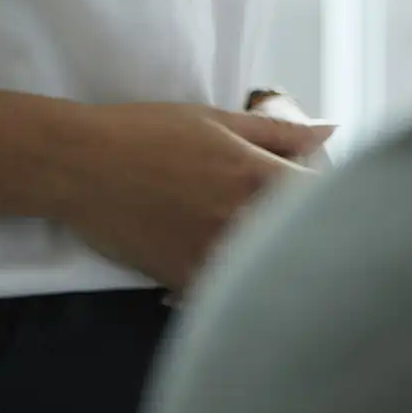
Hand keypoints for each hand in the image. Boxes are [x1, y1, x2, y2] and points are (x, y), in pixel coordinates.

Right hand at [53, 102, 334, 291]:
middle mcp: (240, 218)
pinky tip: (225, 267)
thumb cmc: (149, 133)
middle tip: (288, 218)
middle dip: (302, 227)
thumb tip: (330, 131)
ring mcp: (210, 252)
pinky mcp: (181, 276)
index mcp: (256, 175)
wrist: (81, 165)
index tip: (314, 190)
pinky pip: (221, 291)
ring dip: (269, 258)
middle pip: (298, 235)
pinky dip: (230, 282)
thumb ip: (279, 132)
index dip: (327, 194)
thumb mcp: (218, 121)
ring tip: (256, 242)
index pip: (320, 196)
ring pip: (263, 269)